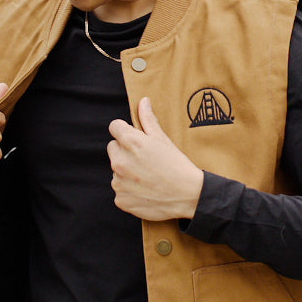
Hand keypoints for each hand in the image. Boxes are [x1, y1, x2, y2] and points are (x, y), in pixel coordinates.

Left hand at [107, 97, 203, 220]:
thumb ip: (148, 120)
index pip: (114, 127)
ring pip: (116, 170)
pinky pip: (120, 190)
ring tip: (147, 176)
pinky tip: (145, 190)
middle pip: (113, 148)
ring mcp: (118, 182)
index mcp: (130, 142)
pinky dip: (129, 190)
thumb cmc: (177, 165)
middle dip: (125, 150)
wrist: (188, 195)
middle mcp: (120, 161)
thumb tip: (143, 101)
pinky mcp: (120, 199)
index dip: (125, 131)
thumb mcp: (163, 139)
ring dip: (126, 171)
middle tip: (144, 159)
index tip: (135, 138)